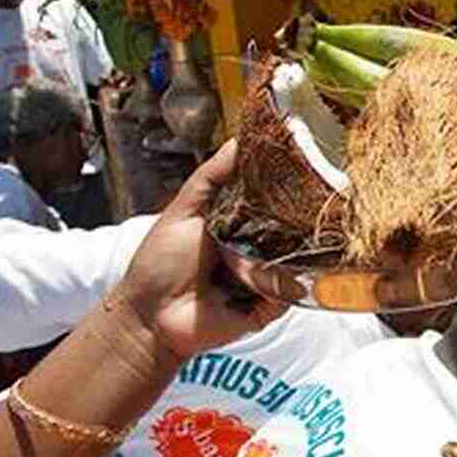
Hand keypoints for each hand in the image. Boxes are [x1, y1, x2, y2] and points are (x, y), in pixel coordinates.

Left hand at [116, 140, 286, 361]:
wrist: (151, 316)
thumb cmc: (160, 263)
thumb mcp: (183, 210)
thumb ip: (211, 177)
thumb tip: (238, 140)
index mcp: (240, 223)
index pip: (274, 200)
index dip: (287, 186)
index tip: (304, 165)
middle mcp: (258, 248)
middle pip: (293, 229)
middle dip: (298, 219)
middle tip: (305, 205)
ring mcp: (267, 277)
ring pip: (296, 258)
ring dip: (283, 253)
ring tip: (260, 251)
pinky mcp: (271, 305)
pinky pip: (290, 290)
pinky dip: (277, 284)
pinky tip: (256, 279)